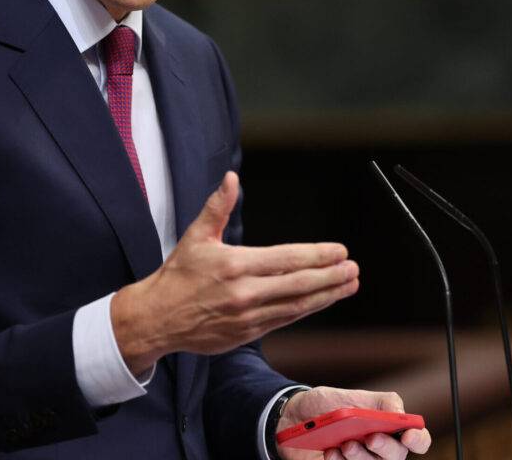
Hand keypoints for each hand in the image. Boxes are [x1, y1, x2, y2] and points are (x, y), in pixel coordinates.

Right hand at [111, 172, 358, 373]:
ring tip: (348, 284)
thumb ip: (218, 207)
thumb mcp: (196, 236)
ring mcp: (247, 316)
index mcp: (234, 265)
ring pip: (296, 305)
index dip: (317, 255)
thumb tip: (231, 178)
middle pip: (298, 283)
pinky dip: (307, 309)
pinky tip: (321, 300)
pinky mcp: (247, 333)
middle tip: (353, 269)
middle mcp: (244, 292)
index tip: (340, 251)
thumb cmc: (178, 275)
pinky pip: (284, 320)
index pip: (286, 259)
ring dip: (326, 295)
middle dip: (330, 276)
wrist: (157, 317)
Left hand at [277, 387, 431, 459]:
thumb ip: (379, 402)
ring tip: (342, 443)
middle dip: (385, 447)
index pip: (417, 439)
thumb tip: (400, 413)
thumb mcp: (350, 396)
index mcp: (388, 428)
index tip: (408, 435)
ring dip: (359, 457)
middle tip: (369, 438)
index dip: (419, 439)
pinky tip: (329, 452)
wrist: (291, 416)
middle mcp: (379, 449)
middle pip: (397, 457)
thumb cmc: (325, 404)